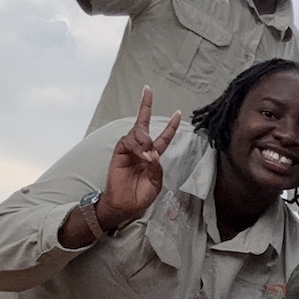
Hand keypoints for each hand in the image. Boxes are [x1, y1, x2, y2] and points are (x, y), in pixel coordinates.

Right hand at [103, 89, 181, 222]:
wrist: (124, 205)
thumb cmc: (140, 196)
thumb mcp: (155, 184)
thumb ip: (157, 169)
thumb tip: (154, 154)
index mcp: (153, 156)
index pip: (163, 137)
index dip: (170, 125)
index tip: (178, 112)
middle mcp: (141, 149)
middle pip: (143, 122)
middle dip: (145, 106)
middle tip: (150, 93)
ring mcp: (129, 149)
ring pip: (137, 131)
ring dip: (145, 140)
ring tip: (147, 154)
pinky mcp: (119, 152)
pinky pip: (128, 141)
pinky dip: (137, 147)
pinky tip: (142, 156)